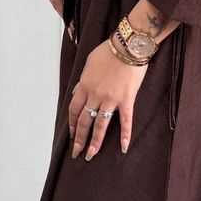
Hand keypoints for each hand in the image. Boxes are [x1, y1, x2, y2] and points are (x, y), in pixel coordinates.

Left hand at [69, 39, 148, 157]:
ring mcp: (110, 99)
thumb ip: (82, 81)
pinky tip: (124, 147)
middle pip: (84, 121)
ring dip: (95, 141)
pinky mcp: (126, 100)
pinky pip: (125, 121)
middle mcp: (95, 95)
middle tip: (77, 152)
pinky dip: (125, 135)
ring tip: (91, 154)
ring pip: (100, 125)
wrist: (128, 46)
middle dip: (80, 138)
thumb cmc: (108, 51)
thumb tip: (76, 93)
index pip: (74, 109)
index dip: (72, 123)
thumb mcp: (88, 63)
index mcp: (84, 85)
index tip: (72, 134)